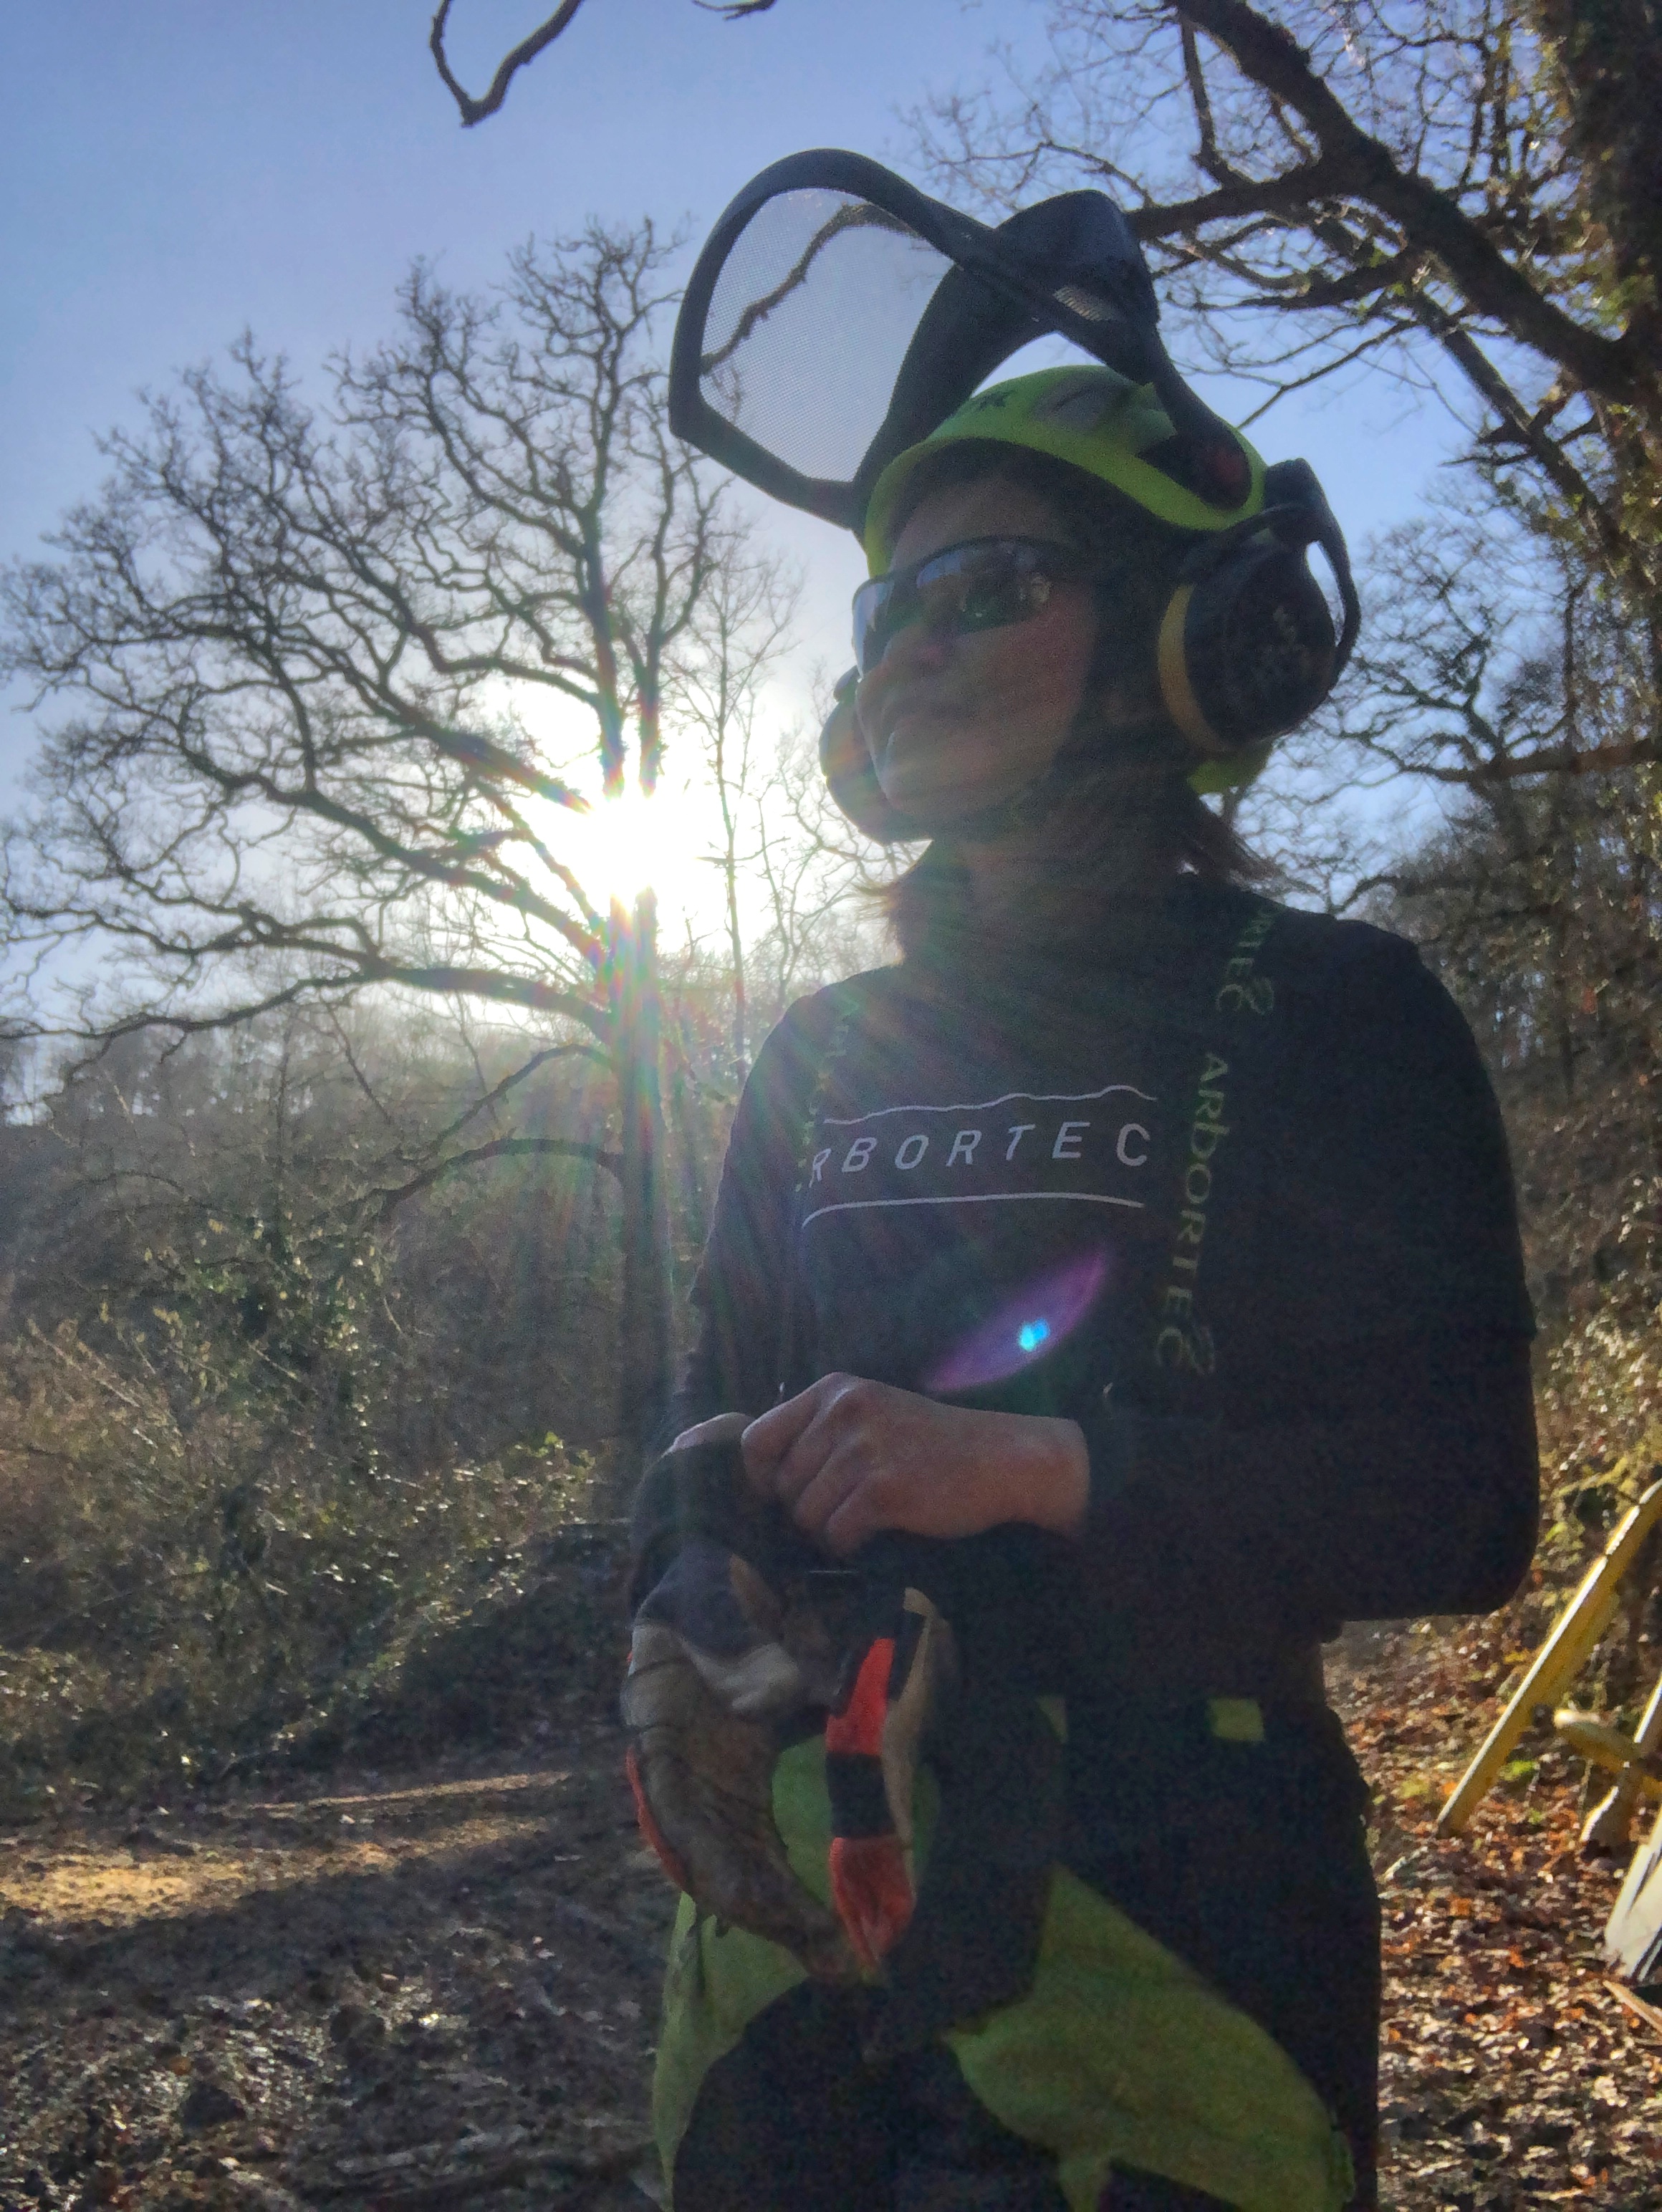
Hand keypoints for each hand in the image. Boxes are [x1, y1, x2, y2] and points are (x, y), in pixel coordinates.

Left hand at [740, 1374, 1088, 1559]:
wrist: (999, 1459)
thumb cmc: (929, 1444)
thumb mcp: (871, 1414)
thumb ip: (820, 1431)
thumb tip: (762, 1479)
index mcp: (833, 1390)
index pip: (756, 1440)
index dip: (761, 1479)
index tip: (784, 1497)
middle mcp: (843, 1412)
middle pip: (782, 1486)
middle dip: (804, 1510)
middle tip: (841, 1512)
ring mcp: (864, 1449)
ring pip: (806, 1515)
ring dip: (827, 1531)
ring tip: (861, 1522)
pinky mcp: (884, 1489)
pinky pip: (836, 1534)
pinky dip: (849, 1546)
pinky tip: (874, 1534)